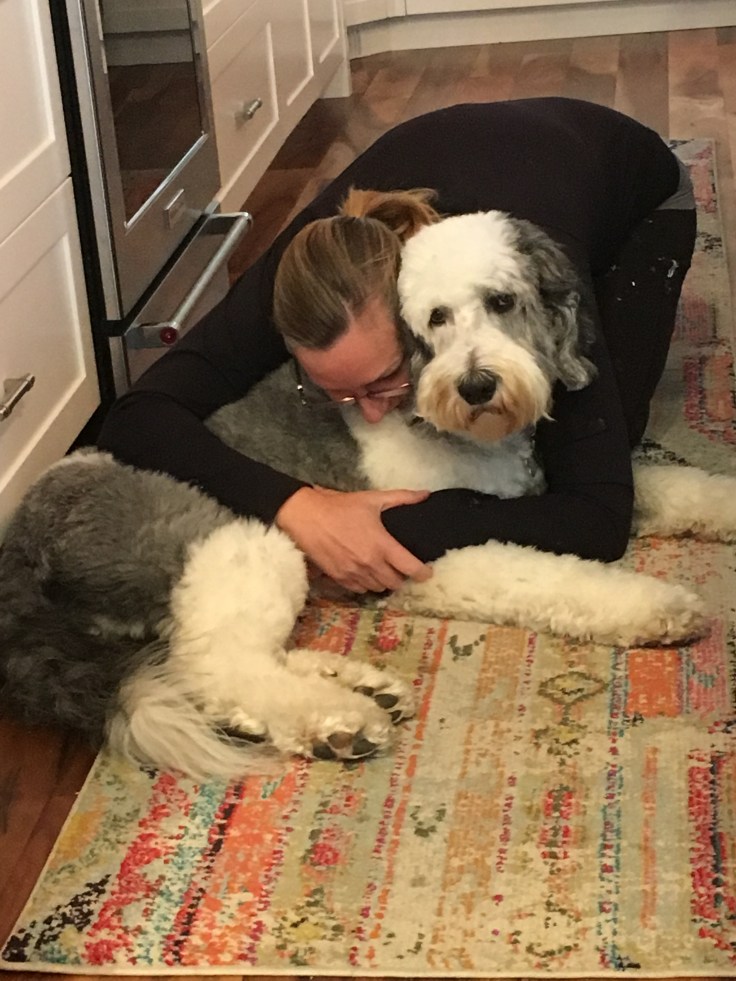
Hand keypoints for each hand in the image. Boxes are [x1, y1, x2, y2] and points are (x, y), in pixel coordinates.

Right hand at [275, 485, 432, 592]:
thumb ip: (402, 498)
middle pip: (395, 583)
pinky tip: (365, 573)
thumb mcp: (372, 498)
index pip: (410, 568)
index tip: (426, 572)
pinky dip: (366, 584)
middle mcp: (370, 563)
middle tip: (401, 568)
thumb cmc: (340, 506)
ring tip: (383, 570)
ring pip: (378, 588)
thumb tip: (425, 494)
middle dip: (402, 578)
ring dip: (383, 581)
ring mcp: (353, 573)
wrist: (305, 516)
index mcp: (382, 545)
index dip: (423, 573)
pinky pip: (359, 590)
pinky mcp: (338, 578)